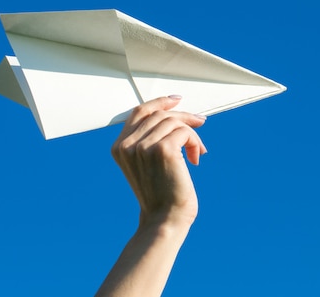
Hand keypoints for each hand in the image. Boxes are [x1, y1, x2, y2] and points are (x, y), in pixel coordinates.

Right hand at [111, 95, 206, 226]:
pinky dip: (194, 142)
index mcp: (119, 147)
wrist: (165, 219)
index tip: (176, 100)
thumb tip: (176, 115)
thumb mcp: (148, 164)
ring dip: (191, 134)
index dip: (159, 102)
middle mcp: (127, 145)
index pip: (139, 112)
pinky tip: (195, 158)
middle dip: (183, 117)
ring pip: (174, 122)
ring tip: (196, 152)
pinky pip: (185, 132)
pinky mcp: (163, 150)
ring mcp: (143, 147)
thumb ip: (150, 140)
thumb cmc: (161, 195)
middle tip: (200, 123)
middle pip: (160, 114)